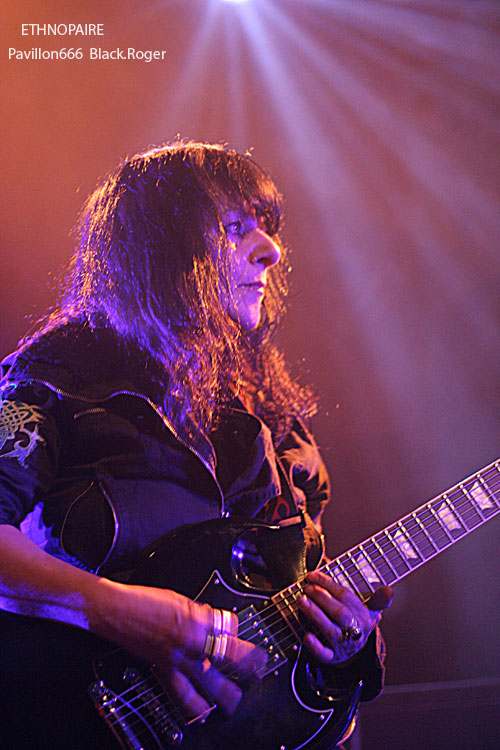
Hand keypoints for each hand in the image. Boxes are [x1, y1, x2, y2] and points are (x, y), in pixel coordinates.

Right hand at [92, 581, 265, 719]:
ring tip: (235, 702)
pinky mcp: (162, 668)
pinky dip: (192, 704)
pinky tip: (200, 714)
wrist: (117, 612)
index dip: (238, 633)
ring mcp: (176, 658)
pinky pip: (181, 691)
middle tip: (258, 671)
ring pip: (207, 679)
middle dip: (245, 665)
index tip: (244, 637)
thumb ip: (201, 614)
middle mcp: (190, 641)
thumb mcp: (181, 600)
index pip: (229, 629)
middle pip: (226, 656)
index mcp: (197, 619)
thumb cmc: (145, 600)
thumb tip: (215, 623)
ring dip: (223, 692)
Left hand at [298, 571, 392, 664]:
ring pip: (331, 631)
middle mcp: (355, 631)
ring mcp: (344, 645)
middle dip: (323, 599)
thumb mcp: (371, 609)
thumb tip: (386, 588)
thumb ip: (377, 598)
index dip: (329, 584)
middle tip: (308, 588)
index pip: (347, 597)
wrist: (357, 651)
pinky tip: (306, 636)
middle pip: (341, 614)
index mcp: (365, 616)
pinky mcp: (333, 658)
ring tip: (302, 601)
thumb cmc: (359, 622)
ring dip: (315, 615)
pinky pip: (325, 655)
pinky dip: (315, 646)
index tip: (313, 575)